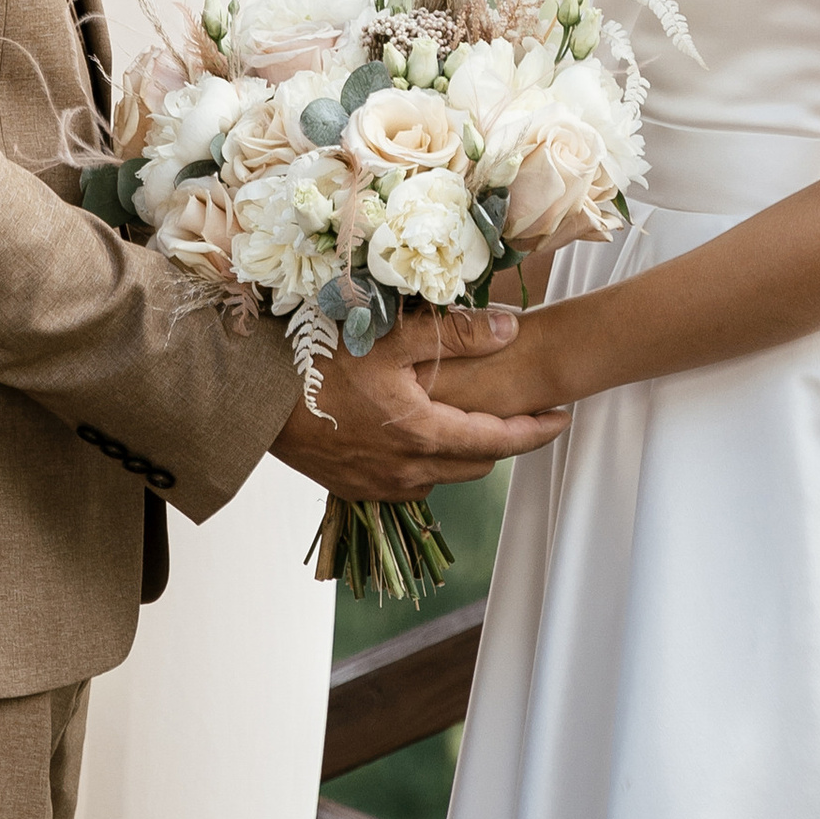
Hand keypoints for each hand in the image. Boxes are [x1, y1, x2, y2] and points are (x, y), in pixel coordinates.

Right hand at [271, 304, 567, 501]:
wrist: (257, 402)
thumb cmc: (322, 362)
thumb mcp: (392, 337)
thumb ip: (456, 334)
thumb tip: (512, 328)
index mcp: (422, 434)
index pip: (498, 442)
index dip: (535, 431)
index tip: (562, 418)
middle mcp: (407, 471)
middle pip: (476, 464)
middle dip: (501, 440)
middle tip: (518, 410)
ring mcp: (380, 486)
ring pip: (442, 474)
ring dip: (460, 451)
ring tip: (463, 415)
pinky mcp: (356, 490)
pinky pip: (409, 480)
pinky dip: (425, 460)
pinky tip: (415, 431)